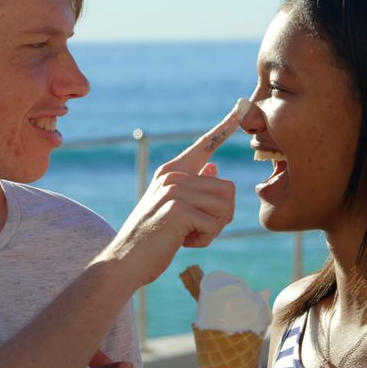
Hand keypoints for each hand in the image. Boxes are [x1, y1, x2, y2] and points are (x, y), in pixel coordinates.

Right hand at [95, 107, 239, 288]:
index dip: (225, 127)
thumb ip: (193, 187)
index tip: (241, 106)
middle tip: (196, 229)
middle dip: (220, 217)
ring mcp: (174, 190)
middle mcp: (173, 175)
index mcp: (172, 171)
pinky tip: (182, 242)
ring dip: (212, 229)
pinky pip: (213, 225)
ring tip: (187, 235)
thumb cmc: (152, 238)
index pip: (204, 145)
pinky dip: (204, 240)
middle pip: (227, 188)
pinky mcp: (177, 209)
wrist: (125, 261)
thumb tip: (215, 166)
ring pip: (224, 206)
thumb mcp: (172, 207)